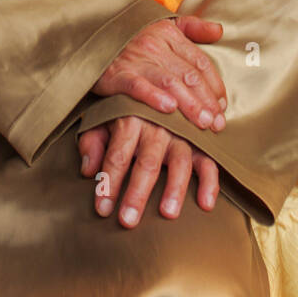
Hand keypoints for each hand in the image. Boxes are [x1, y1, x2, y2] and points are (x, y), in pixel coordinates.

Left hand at [79, 116, 219, 228]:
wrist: (156, 76)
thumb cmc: (125, 104)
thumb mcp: (103, 115)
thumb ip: (93, 141)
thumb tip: (87, 170)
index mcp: (130, 118)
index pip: (117, 156)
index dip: (109, 183)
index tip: (102, 209)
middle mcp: (157, 125)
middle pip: (146, 162)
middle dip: (137, 193)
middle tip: (128, 220)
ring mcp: (181, 132)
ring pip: (179, 162)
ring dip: (174, 188)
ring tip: (167, 214)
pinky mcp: (199, 139)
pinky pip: (208, 160)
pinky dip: (210, 181)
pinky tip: (206, 204)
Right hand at [92, 15, 226, 131]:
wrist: (91, 34)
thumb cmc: (131, 34)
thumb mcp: (163, 23)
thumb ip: (192, 27)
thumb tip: (219, 31)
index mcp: (169, 33)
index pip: (200, 62)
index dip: (215, 85)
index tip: (223, 106)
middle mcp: (155, 45)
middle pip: (188, 75)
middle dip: (207, 101)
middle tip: (218, 123)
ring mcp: (136, 59)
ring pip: (169, 82)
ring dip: (189, 105)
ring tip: (203, 123)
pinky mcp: (117, 73)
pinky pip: (138, 86)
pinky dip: (154, 97)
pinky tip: (169, 109)